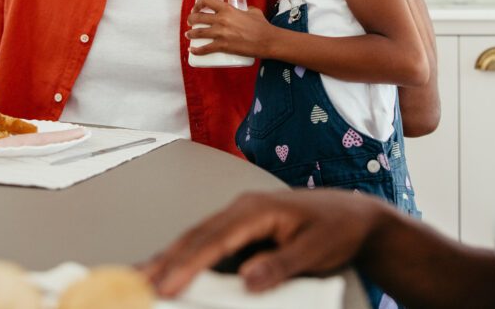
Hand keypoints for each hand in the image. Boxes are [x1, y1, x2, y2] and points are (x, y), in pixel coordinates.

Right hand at [142, 190, 388, 296]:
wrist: (355, 216)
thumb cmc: (338, 227)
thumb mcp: (316, 250)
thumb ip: (281, 265)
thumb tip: (247, 279)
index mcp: (257, 209)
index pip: (214, 240)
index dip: (187, 265)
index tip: (167, 286)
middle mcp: (242, 209)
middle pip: (195, 237)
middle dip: (165, 261)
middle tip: (139, 285)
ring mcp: (240, 218)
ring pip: (196, 239)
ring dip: (168, 259)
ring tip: (141, 279)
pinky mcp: (241, 231)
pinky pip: (208, 244)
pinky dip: (185, 258)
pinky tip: (169, 270)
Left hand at [186, 0, 274, 58]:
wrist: (267, 40)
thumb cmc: (262, 26)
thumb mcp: (253, 11)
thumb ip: (247, 9)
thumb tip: (245, 9)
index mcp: (227, 9)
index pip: (206, 1)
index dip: (197, 4)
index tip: (196, 9)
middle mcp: (221, 19)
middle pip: (198, 17)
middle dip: (191, 20)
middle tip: (190, 23)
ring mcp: (221, 33)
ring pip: (198, 32)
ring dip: (190, 34)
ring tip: (188, 36)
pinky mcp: (222, 46)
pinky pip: (205, 48)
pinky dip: (196, 50)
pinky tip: (192, 51)